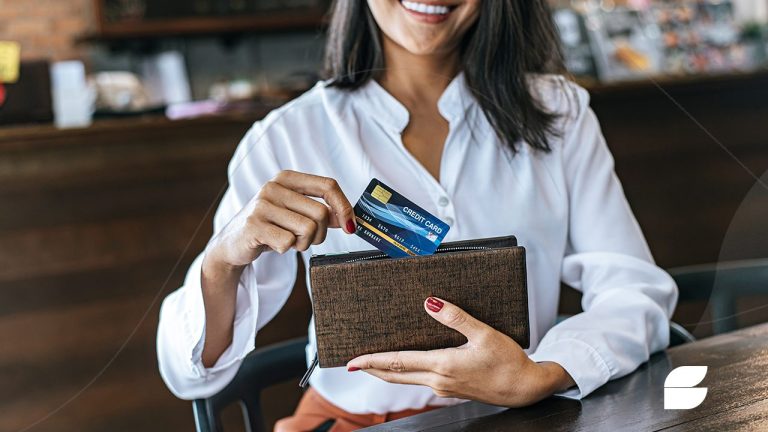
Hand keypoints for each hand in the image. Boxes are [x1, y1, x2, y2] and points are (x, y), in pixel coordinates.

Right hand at [206, 170, 355, 270]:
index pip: (328, 185)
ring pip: (308, 229)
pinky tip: (273, 244)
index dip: (344, 207)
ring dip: (303, 244)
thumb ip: (322, 212)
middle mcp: (273, 187)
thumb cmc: (270, 226)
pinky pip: (289, 242)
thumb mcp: (295, 213)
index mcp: (287, 178)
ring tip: (287, 241)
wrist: (233, 243)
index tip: (350, 226)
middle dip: (320, 234)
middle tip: (304, 240)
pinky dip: (287, 249)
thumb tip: (350, 219)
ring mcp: (261, 205)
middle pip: (321, 213)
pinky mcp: (253, 225)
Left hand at [346, 297, 575, 406]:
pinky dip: (405, 374)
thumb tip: (430, 302)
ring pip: (407, 381)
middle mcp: (438, 380)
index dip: (374, 360)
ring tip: (372, 364)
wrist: (525, 389)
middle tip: (353, 363)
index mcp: (443, 365)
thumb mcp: (484, 333)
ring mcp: (444, 388)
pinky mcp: (451, 390)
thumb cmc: (508, 361)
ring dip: (387, 372)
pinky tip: (405, 367)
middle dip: (373, 368)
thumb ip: (456, 317)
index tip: (354, 360)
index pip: (399, 363)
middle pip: (396, 376)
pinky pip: (420, 382)